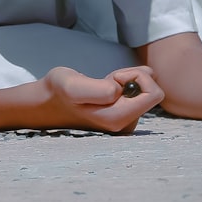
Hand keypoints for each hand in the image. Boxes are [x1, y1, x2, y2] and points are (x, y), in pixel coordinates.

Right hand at [42, 65, 163, 133]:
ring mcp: (125, 121)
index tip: (111, 77)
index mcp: (118, 120)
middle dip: (130, 79)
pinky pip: (138, 93)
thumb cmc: (59, 91)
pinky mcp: (123, 115)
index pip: (153, 94)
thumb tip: (121, 90)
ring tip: (99, 87)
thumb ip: (99, 89)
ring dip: (124, 82)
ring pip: (144, 91)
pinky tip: (103, 90)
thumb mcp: (73, 86)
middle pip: (151, 92)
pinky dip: (123, 85)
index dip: (136, 77)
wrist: (48, 102)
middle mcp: (126, 124)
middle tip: (103, 81)